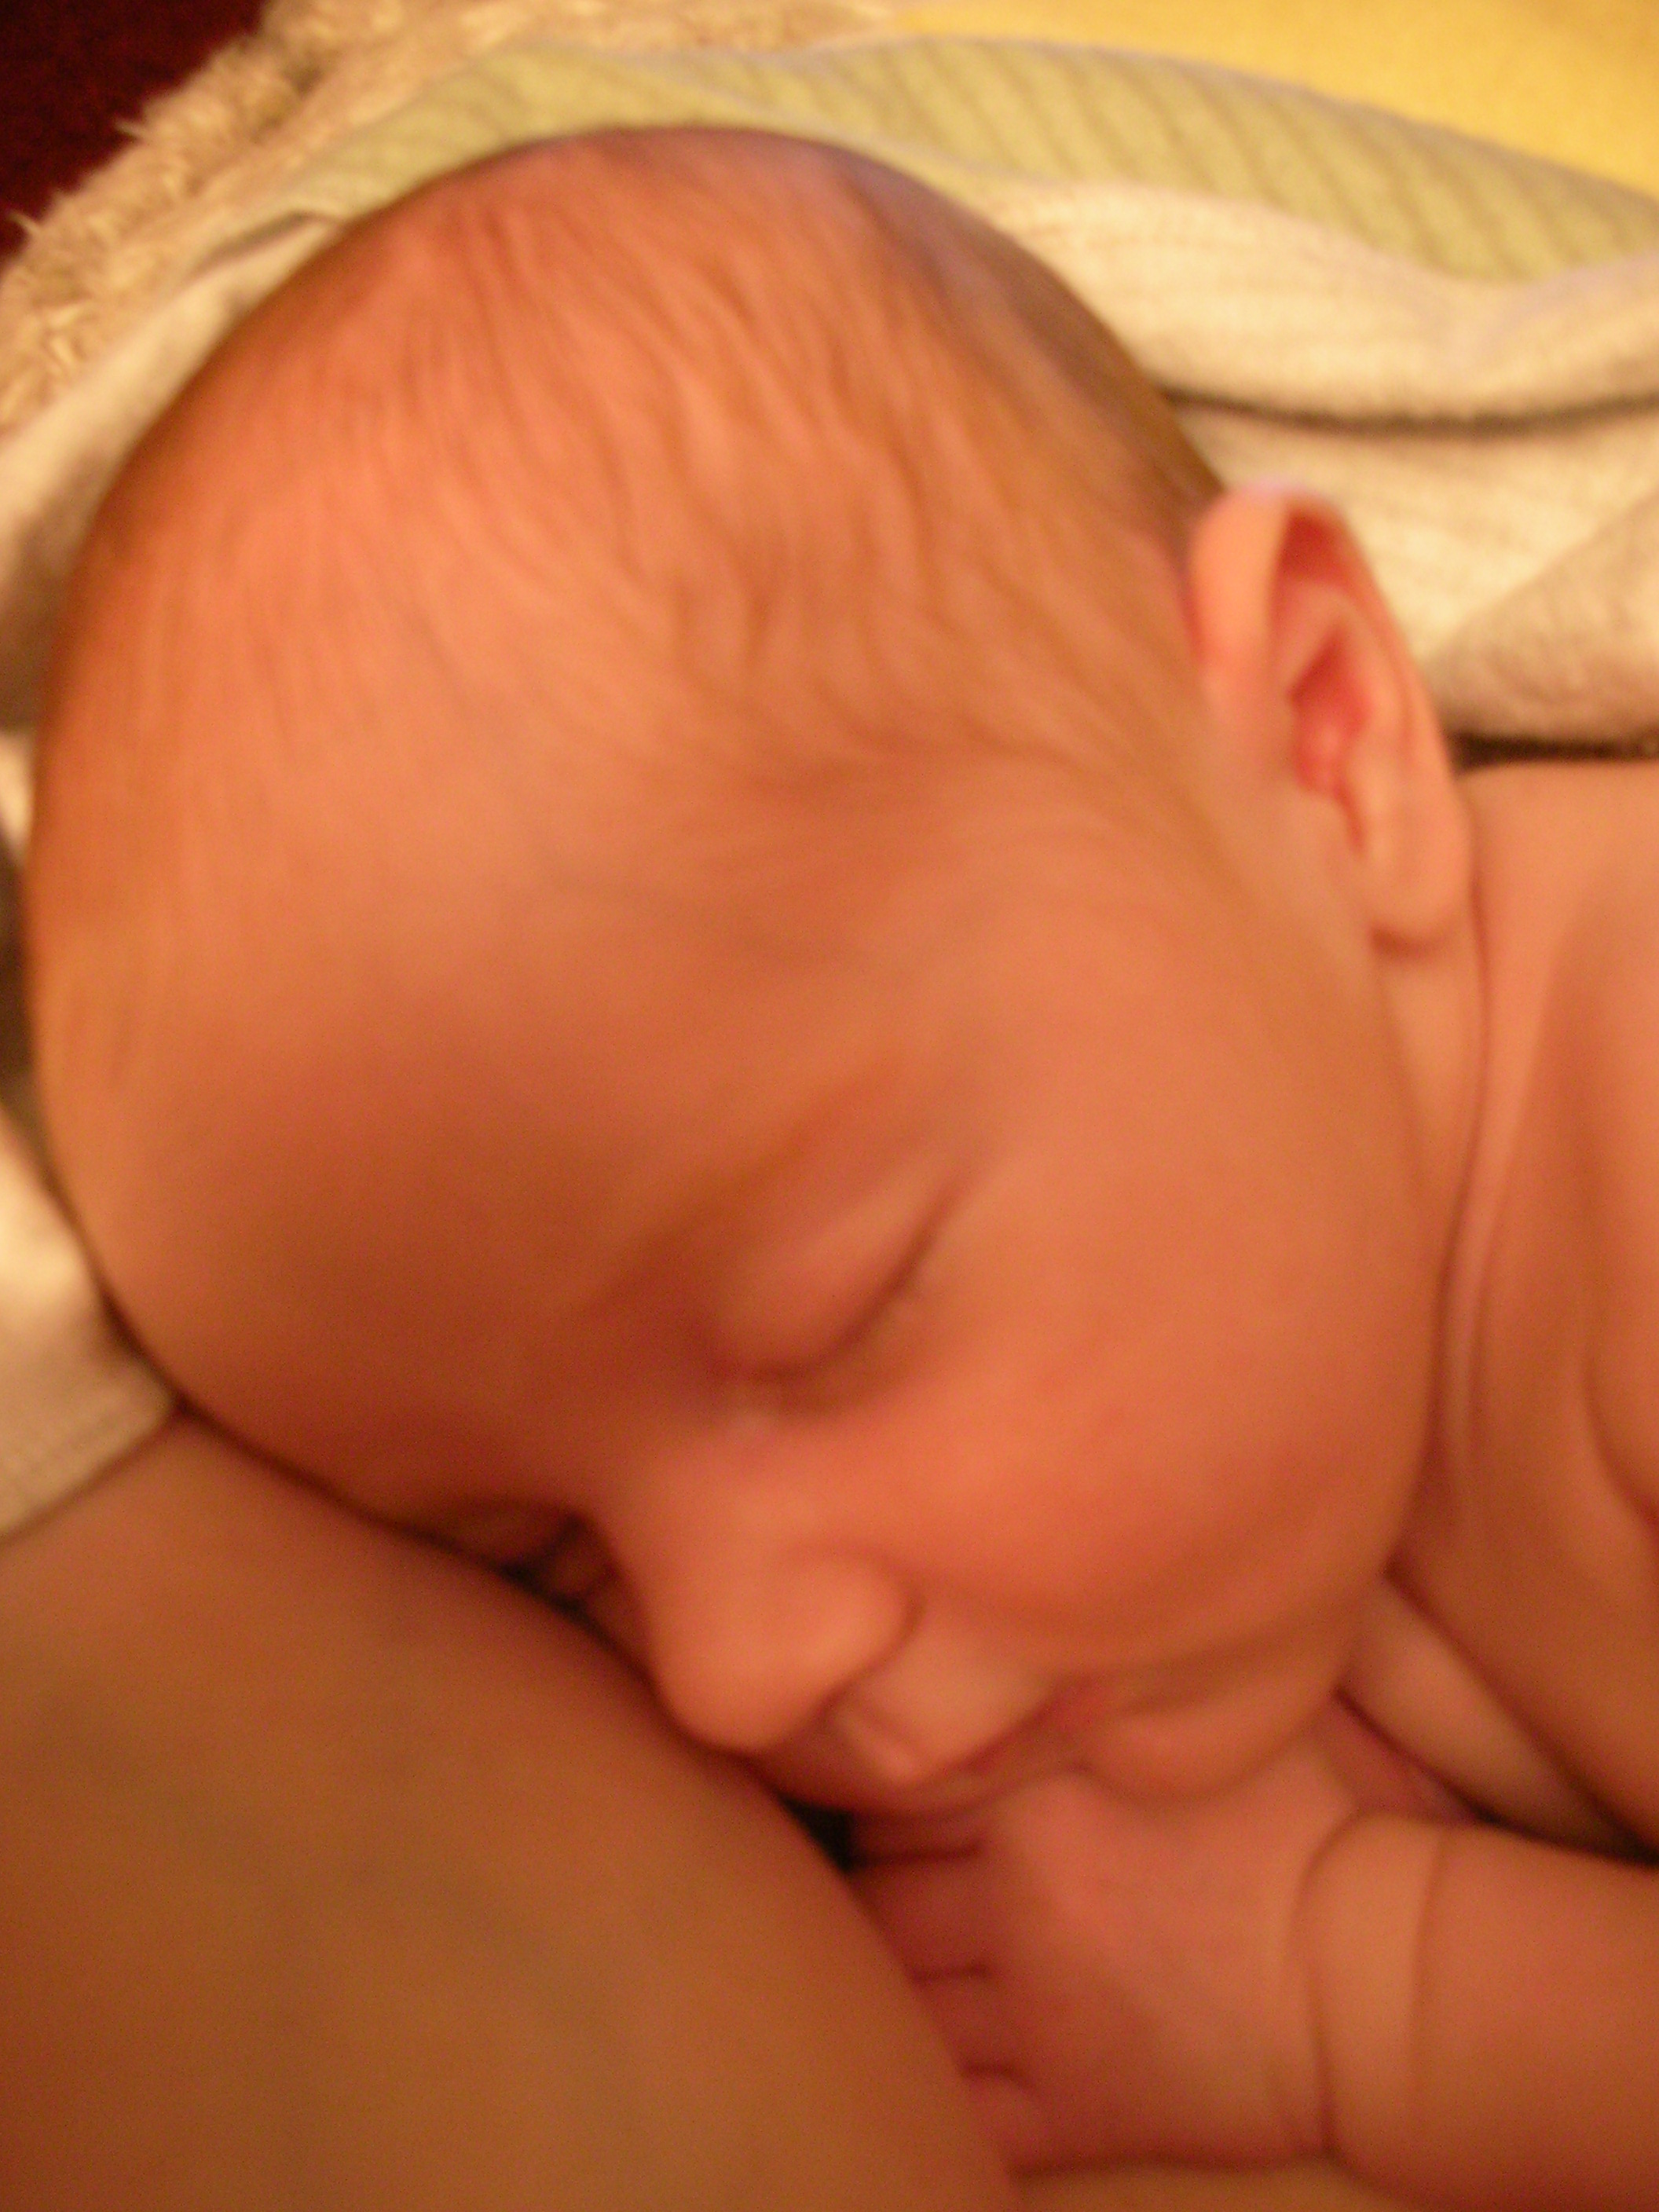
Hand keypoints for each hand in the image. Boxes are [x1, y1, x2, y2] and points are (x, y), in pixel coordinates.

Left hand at [854, 1699, 1470, 2173]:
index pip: (893, 1792)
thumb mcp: (1208, 1711)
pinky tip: (934, 2057)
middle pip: (877, 1893)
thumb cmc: (1308, 1819)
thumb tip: (1047, 1611)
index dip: (887, 1792)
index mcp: (1039, 1796)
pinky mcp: (1076, 2105)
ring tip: (916, 1959)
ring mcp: (1040, 2012)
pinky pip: (959, 2106)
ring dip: (895, 1983)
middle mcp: (1018, 1899)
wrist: (1382, 1968)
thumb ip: (1108, 1672)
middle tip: (901, 1877)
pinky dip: (929, 2085)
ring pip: (898, 2002)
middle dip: (880, 1882)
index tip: (900, 1794)